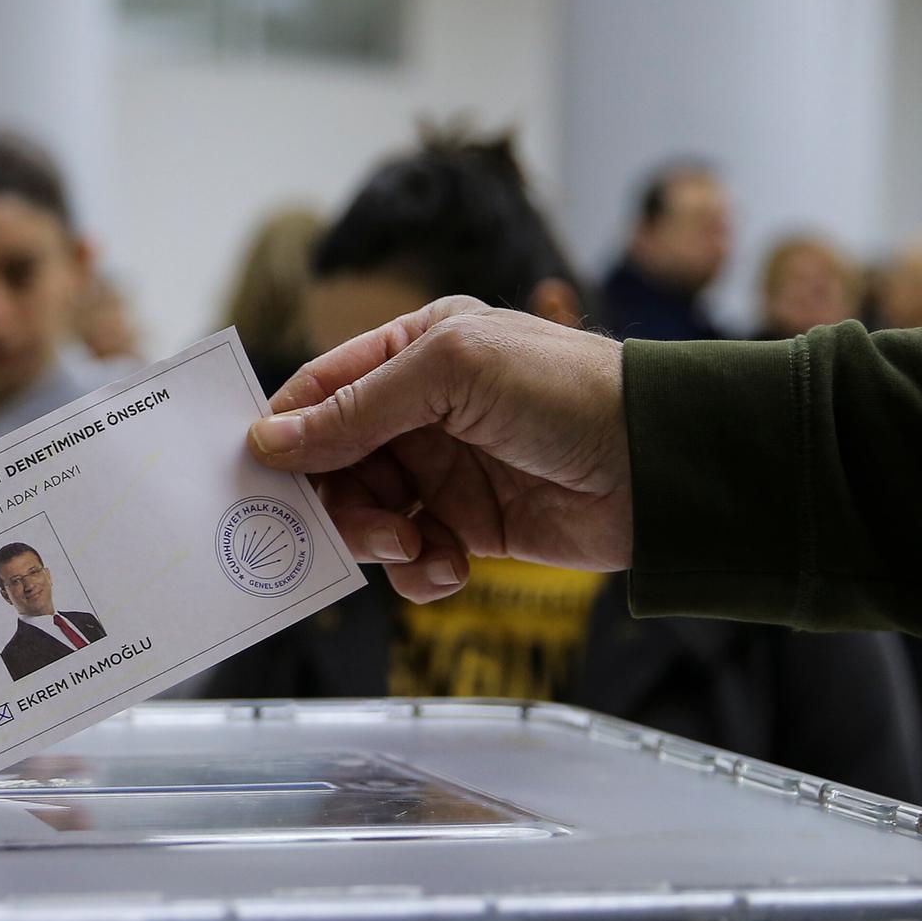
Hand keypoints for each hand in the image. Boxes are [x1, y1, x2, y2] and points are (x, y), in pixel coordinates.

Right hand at [247, 296, 632, 602]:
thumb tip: (270, 439)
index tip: (260, 471)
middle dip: (333, 497)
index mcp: (415, 350)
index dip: (288, 430)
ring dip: (375, 537)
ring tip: (411, 544)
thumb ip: (356, 407)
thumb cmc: (567, 391)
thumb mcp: (451, 372)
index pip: (322, 389)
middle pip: (333, 461)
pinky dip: (417, 570)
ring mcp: (443, 471)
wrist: (661, 468)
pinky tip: (448, 565)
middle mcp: (422, 410)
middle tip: (361, 523)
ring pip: (364, 513)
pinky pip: (410, 558)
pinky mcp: (468, 527)